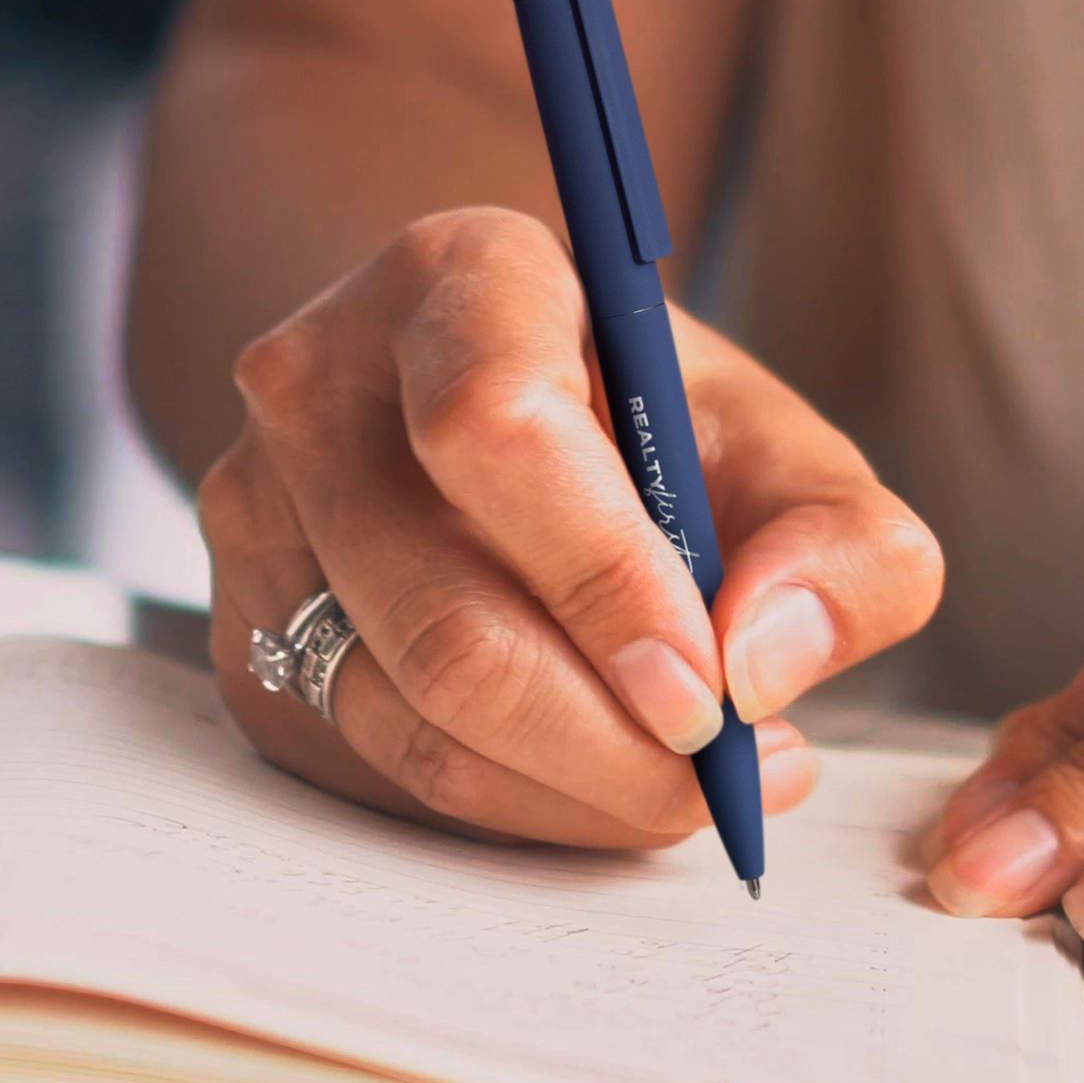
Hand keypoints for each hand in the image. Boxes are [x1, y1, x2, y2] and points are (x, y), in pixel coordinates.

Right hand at [202, 207, 941, 846]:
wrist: (492, 407)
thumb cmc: (645, 420)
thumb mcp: (776, 445)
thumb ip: (840, 541)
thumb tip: (763, 666)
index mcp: (460, 281)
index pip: (494, 428)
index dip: (606, 581)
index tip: (710, 692)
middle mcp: (320, 384)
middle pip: (444, 619)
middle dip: (610, 742)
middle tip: (725, 777)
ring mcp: (258, 511)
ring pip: (408, 721)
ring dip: (573, 789)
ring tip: (686, 773)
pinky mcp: (242, 625)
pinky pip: (377, 767)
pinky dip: (511, 801)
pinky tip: (591, 766)